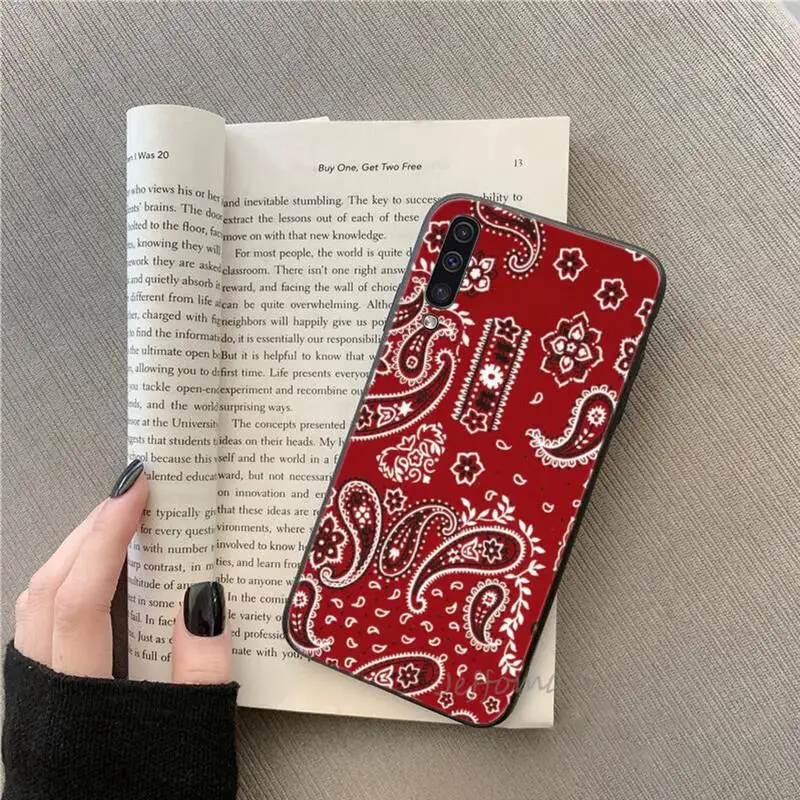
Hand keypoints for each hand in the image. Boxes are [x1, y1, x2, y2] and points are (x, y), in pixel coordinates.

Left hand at [13, 459, 230, 683]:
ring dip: (73, 554)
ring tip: (116, 525)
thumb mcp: (193, 738)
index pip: (83, 598)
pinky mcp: (38, 700)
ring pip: (35, 604)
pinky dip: (66, 583)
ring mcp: (32, 695)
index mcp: (77, 699)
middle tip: (131, 495)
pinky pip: (37, 622)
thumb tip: (204, 597)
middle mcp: (43, 690)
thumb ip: (200, 671)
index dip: (108, 537)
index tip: (136, 490)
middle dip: (90, 532)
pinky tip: (100, 578)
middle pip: (50, 589)